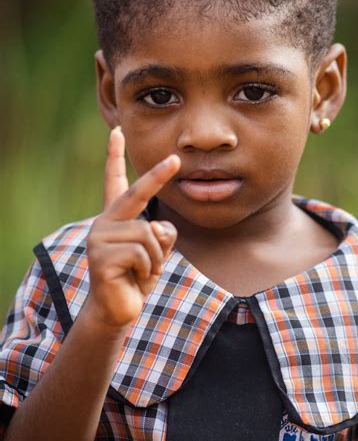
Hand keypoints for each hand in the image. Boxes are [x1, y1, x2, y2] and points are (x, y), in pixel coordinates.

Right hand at [85, 127, 180, 328]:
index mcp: (116, 218)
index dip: (114, 156)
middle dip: (157, 175)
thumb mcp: (156, 252)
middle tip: (175, 159)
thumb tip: (158, 227)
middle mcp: (104, 222)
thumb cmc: (136, 277)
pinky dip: (149, 268)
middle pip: (136, 194)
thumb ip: (161, 235)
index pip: (114, 182)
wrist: (116, 310)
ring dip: (156, 256)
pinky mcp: (101, 257)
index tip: (117, 131)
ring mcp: (99, 239)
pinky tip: (136, 278)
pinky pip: (142, 253)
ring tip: (143, 271)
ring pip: (148, 233)